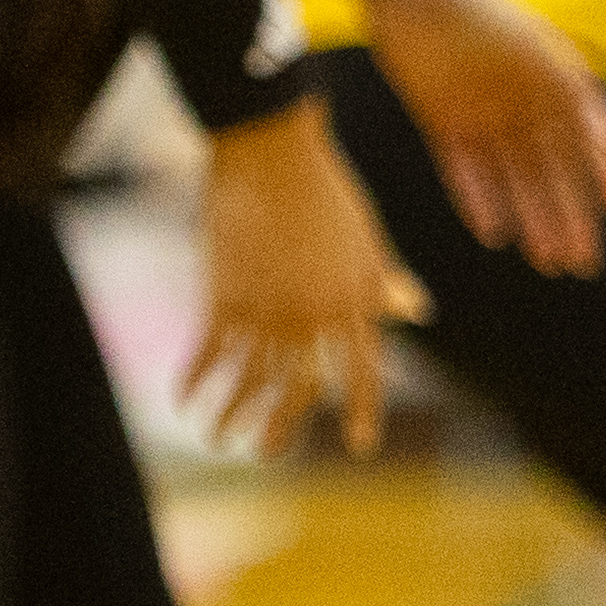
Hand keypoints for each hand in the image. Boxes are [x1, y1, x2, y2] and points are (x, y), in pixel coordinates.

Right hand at [188, 103, 422, 458]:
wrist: (270, 151)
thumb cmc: (323, 188)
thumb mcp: (365, 237)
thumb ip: (383, 282)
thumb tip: (420, 311)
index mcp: (354, 299)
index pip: (364, 369)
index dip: (362, 409)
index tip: (361, 446)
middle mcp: (313, 314)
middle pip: (300, 390)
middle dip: (281, 429)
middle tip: (266, 454)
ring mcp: (268, 308)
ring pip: (250, 381)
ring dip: (230, 416)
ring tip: (216, 438)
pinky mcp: (225, 296)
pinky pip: (209, 354)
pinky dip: (194, 381)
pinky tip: (184, 399)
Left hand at [352, 0, 605, 275]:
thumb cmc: (480, 12)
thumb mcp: (535, 53)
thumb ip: (574, 97)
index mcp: (552, 83)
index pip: (588, 140)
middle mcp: (521, 103)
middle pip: (550, 171)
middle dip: (569, 216)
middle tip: (581, 263)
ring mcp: (482, 114)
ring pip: (511, 179)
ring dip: (529, 217)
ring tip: (545, 259)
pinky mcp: (441, 121)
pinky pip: (464, 170)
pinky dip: (479, 198)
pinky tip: (493, 231)